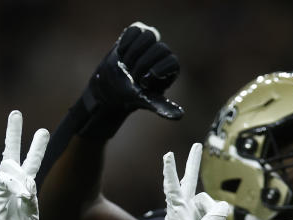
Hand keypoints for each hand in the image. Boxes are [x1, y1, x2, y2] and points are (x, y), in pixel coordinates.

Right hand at [0, 111, 49, 219]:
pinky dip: (15, 185)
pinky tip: (20, 193)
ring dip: (13, 137)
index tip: (42, 131)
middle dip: (15, 133)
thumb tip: (27, 184)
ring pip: (9, 160)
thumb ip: (32, 199)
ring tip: (14, 115)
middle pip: (14, 152)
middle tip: (15, 113)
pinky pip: (5, 179)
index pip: (31, 162)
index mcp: (24, 186)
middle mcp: (13, 181)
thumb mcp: (32, 215)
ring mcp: (2, 184)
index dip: (36, 147)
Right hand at [80, 22, 182, 138]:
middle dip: (143, 64)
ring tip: (127, 64)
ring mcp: (150, 41)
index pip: (172, 61)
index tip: (144, 82)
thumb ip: (162, 107)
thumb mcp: (147, 101)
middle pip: (161, 48)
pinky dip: (127, 42)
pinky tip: (121, 53)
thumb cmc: (132, 95)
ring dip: (134, 53)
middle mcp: (163, 53)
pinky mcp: (137, 33)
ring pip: (149, 36)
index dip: (157, 70)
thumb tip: (180, 116)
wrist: (112, 87)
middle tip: (133, 76)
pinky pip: (135, 30)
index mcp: (170, 68)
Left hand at [152, 143, 229, 219]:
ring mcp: (190, 215)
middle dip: (193, 164)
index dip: (170, 171)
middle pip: (188, 182)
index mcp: (177, 212)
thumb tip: (223, 208)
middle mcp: (183, 209)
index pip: (173, 187)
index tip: (167, 154)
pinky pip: (211, 214)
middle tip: (197, 145)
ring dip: (214, 214)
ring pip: (207, 203)